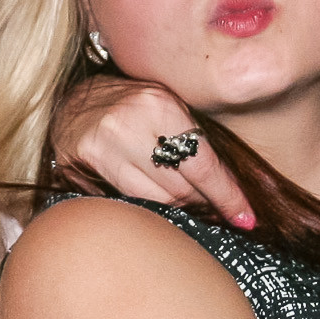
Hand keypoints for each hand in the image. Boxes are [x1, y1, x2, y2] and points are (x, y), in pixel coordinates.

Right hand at [49, 76, 255, 227]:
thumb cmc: (132, 106)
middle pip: (180, 187)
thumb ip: (193, 137)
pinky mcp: (86, 161)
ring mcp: (104, 143)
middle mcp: (132, 123)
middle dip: (204, 204)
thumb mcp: (167, 107)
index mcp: (161, 105)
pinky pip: (128, 200)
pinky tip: (158, 205)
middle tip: (216, 211)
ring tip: (189, 207)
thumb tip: (231, 185)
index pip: (202, 163)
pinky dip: (149, 207)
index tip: (245, 217)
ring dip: (179, 209)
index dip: (226, 195)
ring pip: (156, 200)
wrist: (74, 101)